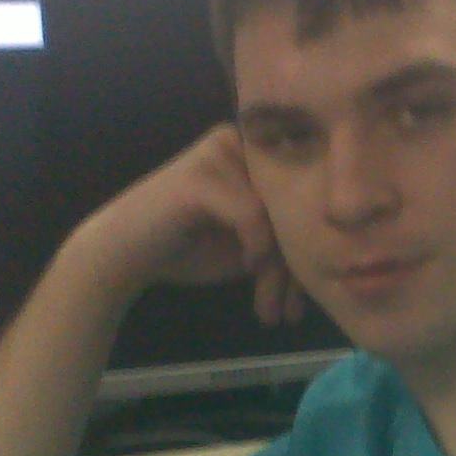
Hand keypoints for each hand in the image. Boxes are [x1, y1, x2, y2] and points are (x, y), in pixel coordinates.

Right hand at [70, 125, 305, 325]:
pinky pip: (253, 215)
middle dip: (293, 269)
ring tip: (270, 309)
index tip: (301, 301)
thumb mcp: (250, 246)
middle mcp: (240, 142)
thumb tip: (333, 255)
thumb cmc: (185, 249)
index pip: (297, 202)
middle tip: (288, 313)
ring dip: (276, 269)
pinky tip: (246, 266)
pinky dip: (255, 246)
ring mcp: (220, 152)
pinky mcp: (203, 173)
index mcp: (254, 154)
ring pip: (276, 216)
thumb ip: (284, 239)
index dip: (303, 253)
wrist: (122, 255)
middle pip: (290, 209)